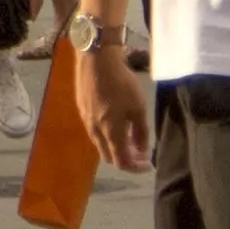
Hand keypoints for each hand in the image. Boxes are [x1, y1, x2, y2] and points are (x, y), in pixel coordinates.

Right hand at [79, 37, 151, 170]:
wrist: (96, 60)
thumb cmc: (122, 83)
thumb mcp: (139, 107)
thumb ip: (141, 132)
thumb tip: (142, 151)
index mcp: (111, 133)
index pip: (122, 163)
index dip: (136, 168)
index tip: (147, 164)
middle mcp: (95, 132)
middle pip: (109, 157)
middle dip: (125, 158)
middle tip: (139, 150)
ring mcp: (86, 121)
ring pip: (101, 144)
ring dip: (115, 145)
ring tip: (130, 135)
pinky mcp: (82, 110)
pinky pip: (95, 131)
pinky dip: (107, 133)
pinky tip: (116, 120)